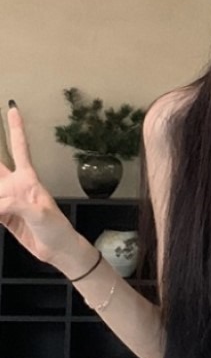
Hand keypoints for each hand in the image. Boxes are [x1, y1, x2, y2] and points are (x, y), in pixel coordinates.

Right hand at [0, 104, 78, 264]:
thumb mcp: (40, 214)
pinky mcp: (3, 215)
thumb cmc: (56, 228)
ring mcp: (7, 200)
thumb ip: (16, 205)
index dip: (16, 128)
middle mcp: (15, 186)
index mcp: (28, 179)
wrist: (58, 250)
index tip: (13, 108)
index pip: (20, 148)